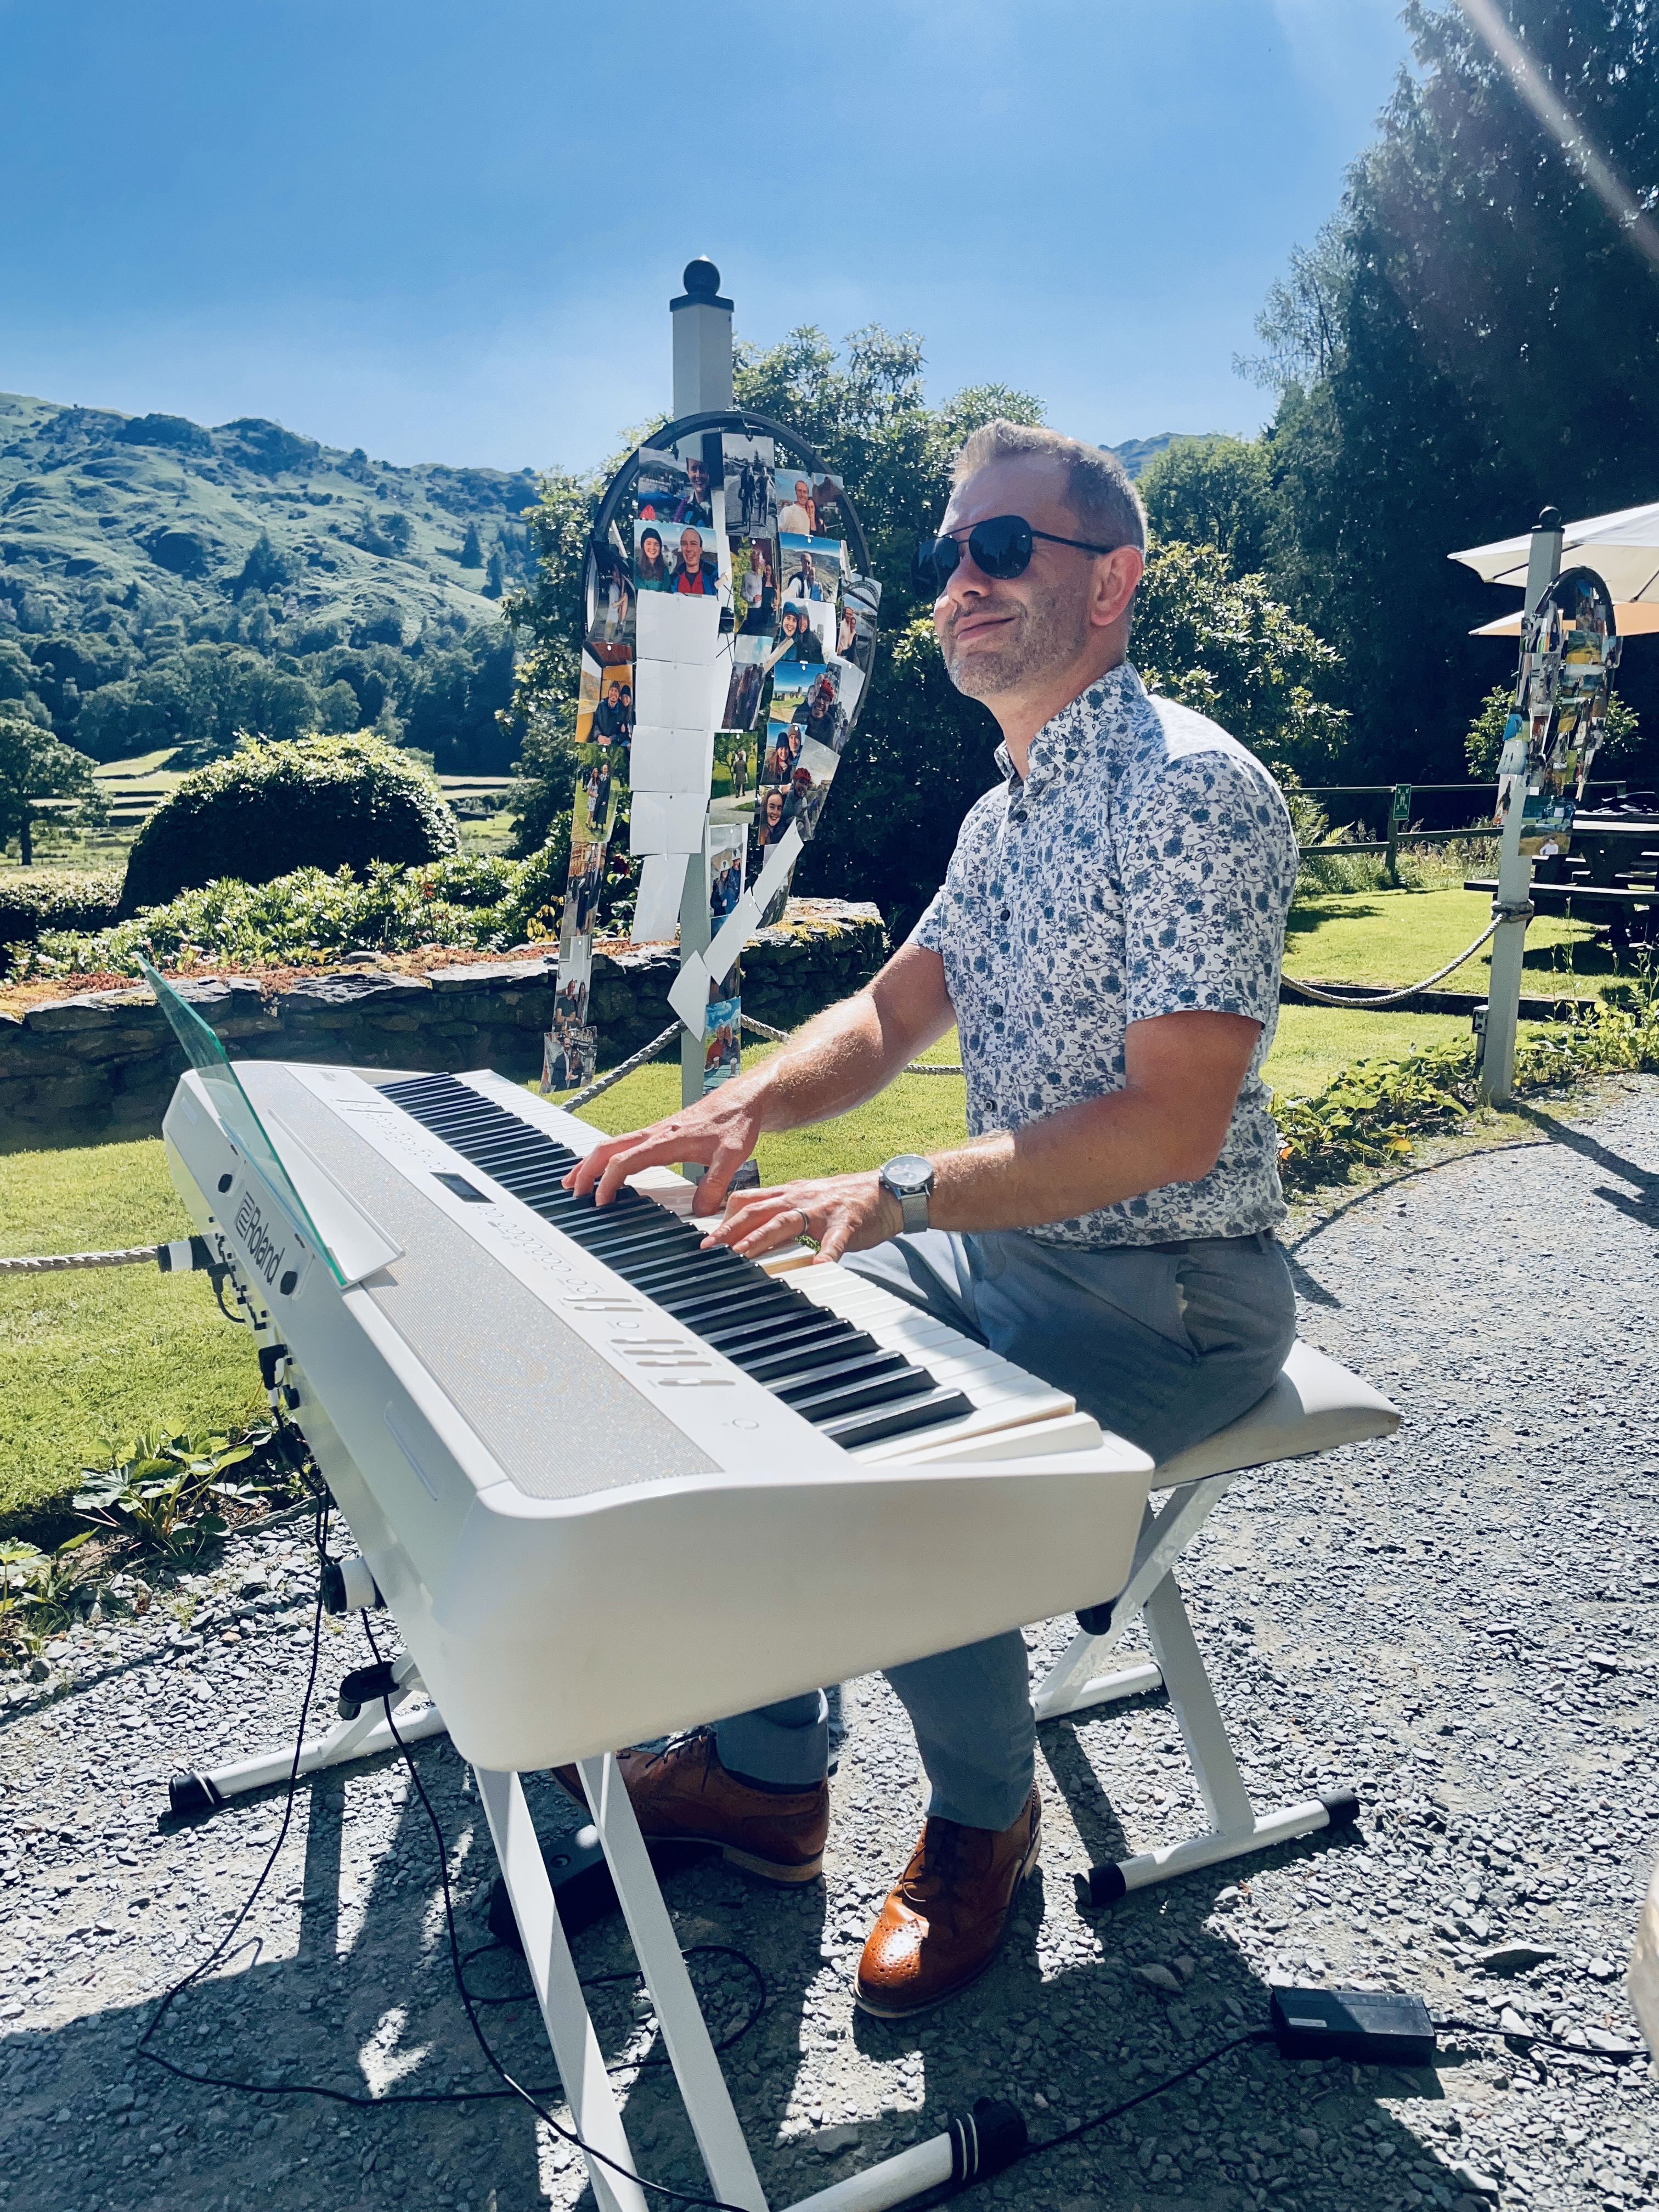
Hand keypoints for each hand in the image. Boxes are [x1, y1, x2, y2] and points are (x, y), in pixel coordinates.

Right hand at [564, 1087, 765, 1211]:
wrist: (741, 1100)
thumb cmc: (735, 1123)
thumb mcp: (731, 1157)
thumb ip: (715, 1185)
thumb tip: (700, 1211)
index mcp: (666, 1140)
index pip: (626, 1161)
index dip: (609, 1182)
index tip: (600, 1201)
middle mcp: (654, 1134)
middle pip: (607, 1149)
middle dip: (586, 1170)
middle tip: (572, 1191)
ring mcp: (654, 1132)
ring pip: (611, 1145)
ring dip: (590, 1162)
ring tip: (573, 1182)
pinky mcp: (658, 1134)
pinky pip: (623, 1145)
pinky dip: (605, 1157)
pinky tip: (603, 1169)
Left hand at [700, 1172, 901, 1263]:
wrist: (886, 1191)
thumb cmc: (843, 1200)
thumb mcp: (805, 1200)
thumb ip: (778, 1213)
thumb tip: (748, 1231)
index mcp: (789, 1193)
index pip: (748, 1200)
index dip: (724, 1218)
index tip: (705, 1238)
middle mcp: (800, 1198)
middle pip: (758, 1210)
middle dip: (730, 1230)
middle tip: (709, 1249)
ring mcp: (823, 1209)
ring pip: (786, 1221)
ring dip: (761, 1238)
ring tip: (742, 1255)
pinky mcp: (848, 1223)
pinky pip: (835, 1240)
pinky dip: (826, 1253)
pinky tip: (819, 1266)